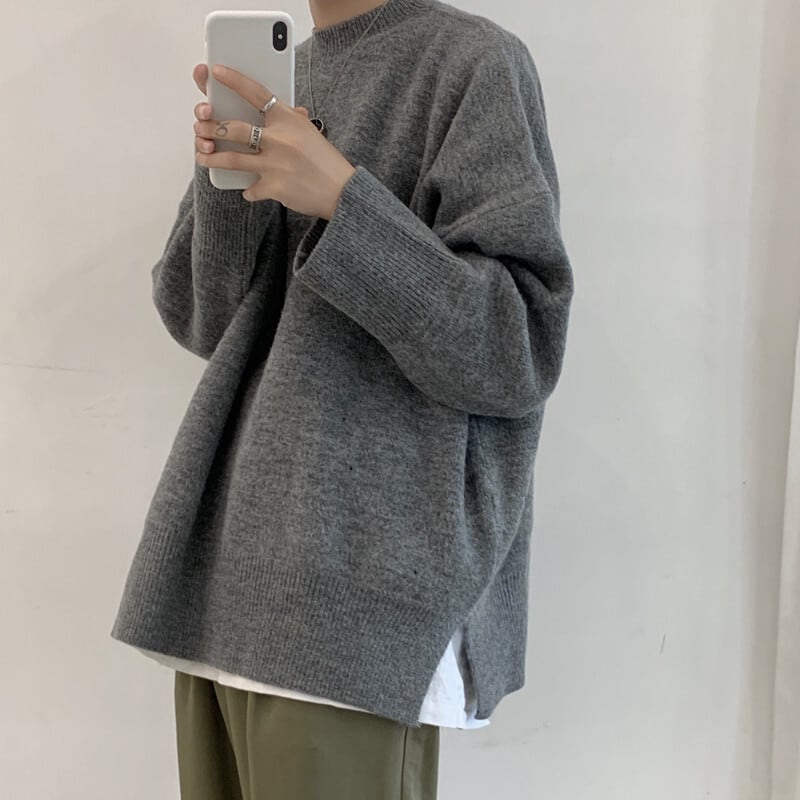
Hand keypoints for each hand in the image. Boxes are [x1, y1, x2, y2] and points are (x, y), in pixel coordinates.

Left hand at [193, 63, 356, 218]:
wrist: (342, 192)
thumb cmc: (326, 161)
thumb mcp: (310, 133)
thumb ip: (293, 121)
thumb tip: (289, 109)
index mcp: (288, 119)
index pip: (255, 92)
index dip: (232, 80)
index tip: (214, 72)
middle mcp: (279, 140)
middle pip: (233, 129)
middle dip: (211, 127)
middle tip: (201, 127)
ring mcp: (274, 165)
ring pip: (231, 159)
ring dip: (212, 158)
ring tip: (202, 156)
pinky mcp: (273, 188)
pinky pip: (250, 188)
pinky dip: (248, 190)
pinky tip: (249, 189)